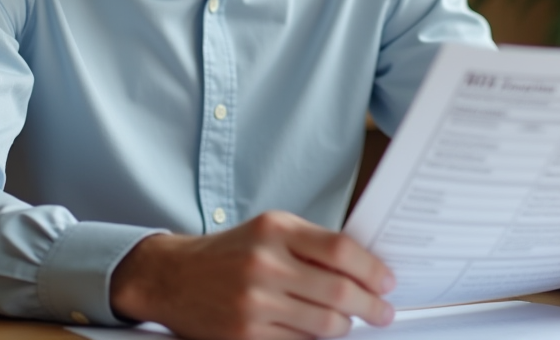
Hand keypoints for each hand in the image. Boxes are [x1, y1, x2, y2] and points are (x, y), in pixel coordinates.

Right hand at [110, 210, 396, 339]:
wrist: (173, 277)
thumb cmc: (229, 252)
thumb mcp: (268, 229)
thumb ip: (312, 243)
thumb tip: (364, 267)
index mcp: (274, 230)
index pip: (339, 251)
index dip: (371, 270)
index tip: (386, 281)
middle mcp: (264, 264)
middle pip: (338, 292)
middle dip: (371, 306)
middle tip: (383, 311)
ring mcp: (254, 303)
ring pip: (324, 324)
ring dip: (346, 326)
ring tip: (350, 321)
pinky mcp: (246, 335)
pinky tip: (318, 332)